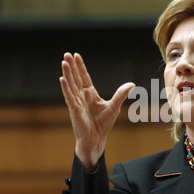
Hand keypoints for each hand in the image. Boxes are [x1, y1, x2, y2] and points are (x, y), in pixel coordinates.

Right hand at [59, 52, 134, 170]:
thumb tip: (132, 84)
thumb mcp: (114, 106)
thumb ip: (121, 94)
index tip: (76, 55)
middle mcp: (82, 96)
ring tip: (63, 62)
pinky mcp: (74, 110)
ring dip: (67, 73)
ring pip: (71, 85)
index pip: (84, 77)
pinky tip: (62, 78)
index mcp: (90, 94)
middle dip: (71, 66)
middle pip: (76, 78)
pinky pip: (69, 97)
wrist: (97, 139)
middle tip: (66, 54)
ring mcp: (77, 102)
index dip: (80, 67)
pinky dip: (66, 88)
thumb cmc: (103, 124)